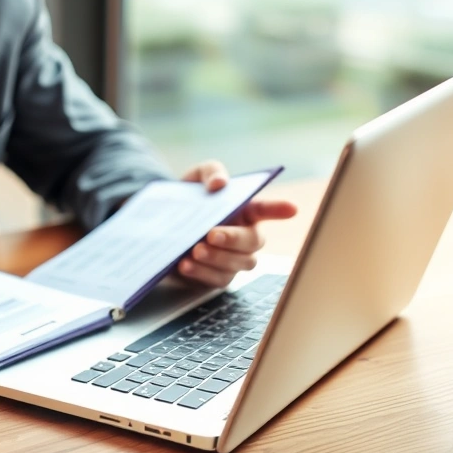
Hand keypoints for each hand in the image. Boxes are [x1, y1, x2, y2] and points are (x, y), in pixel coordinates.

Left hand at [176, 160, 296, 287]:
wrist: (161, 222)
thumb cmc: (187, 199)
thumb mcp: (196, 178)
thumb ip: (211, 172)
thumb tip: (220, 183)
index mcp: (245, 210)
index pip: (265, 209)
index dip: (278, 209)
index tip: (291, 209)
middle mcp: (244, 236)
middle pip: (253, 242)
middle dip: (234, 239)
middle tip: (211, 235)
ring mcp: (233, 259)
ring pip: (239, 264)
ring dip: (217, 258)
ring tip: (195, 250)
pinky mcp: (216, 276)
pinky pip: (217, 280)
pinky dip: (201, 273)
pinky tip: (185, 264)